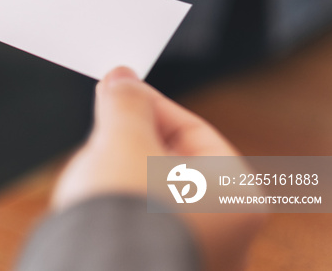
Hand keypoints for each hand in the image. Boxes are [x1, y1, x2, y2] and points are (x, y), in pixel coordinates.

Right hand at [52, 67, 264, 270]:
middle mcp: (226, 234)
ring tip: (94, 166)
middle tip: (104, 123)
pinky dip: (120, 205)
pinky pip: (140, 223)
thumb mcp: (123, 140)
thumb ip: (125, 103)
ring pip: (154, 193)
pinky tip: (94, 197)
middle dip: (133, 138)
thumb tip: (121, 79)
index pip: (194, 130)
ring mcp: (194, 254)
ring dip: (123, 171)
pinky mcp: (156, 265)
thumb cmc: (125, 218)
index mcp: (237, 199)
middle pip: (174, 162)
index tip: (120, 89)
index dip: (151, 103)